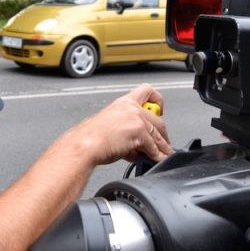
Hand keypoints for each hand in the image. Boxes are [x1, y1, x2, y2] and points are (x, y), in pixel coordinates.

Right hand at [58, 84, 172, 165]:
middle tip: (164, 143)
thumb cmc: (91, 137)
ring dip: (163, 147)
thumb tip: (138, 144)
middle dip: (163, 133)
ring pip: (157, 133)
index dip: (157, 101)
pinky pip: (153, 146)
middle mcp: (131, 107)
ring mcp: (136, 118)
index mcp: (123, 102)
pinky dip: (156, 155)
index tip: (158, 111)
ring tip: (163, 155)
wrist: (85, 145)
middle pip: (158, 119)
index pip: (147, 91)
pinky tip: (154, 159)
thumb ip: (127, 130)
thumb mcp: (111, 125)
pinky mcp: (139, 131)